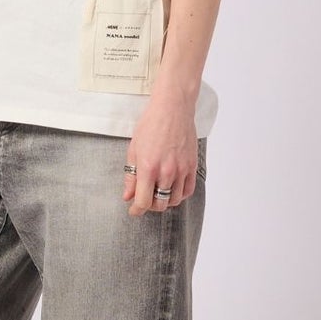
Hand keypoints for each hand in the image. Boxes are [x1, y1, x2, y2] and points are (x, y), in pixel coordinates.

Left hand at [124, 94, 199, 215]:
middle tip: (144, 199)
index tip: (133, 210)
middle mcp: (166, 172)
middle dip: (149, 206)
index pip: (143, 202)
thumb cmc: (151, 125)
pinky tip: (171, 189)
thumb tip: (128, 196)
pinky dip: (179, 195)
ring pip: (174, 200)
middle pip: (159, 205)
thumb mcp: (134, 150)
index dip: (136, 210)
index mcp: (148, 168)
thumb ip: (131, 176)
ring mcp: (182, 170)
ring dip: (164, 201)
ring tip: (157, 193)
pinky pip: (188, 191)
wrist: (173, 109)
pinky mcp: (192, 166)